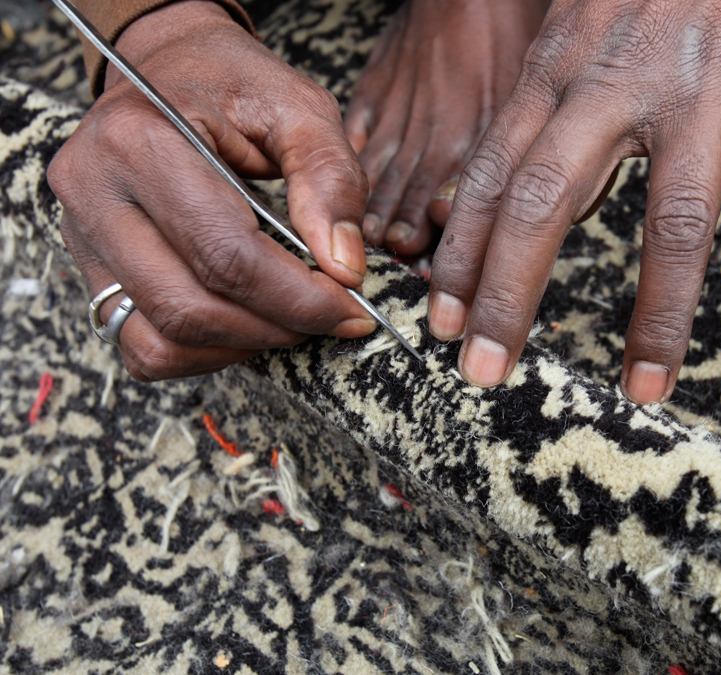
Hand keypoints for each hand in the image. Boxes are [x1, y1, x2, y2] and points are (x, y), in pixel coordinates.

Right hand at [48, 0, 373, 380]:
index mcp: (141, 141)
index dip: (299, 299)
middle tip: (329, 317)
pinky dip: (202, 351)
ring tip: (289, 319)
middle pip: (189, 306)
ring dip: (238, 346)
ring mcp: (82, 235)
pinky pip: (142, 345)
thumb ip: (332, 181)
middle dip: (275, 328)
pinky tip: (246, 320)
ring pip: (158, 340)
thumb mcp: (299, 108)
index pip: (226, 255)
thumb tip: (345, 268)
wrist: (166, 66)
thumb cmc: (233, 83)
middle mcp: (93, 192)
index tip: (352, 308)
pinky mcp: (91, 266)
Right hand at [343, 0, 546, 255]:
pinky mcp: (376, 91)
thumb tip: (564, 209)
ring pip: (382, 173)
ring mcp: (401, 110)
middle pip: (415, 196)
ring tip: (365, 244)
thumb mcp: (541, 95)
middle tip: (402, 265)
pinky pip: (357, 138)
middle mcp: (438, 127)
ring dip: (375, 213)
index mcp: (481, 132)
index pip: (463, 201)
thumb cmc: (509, 31)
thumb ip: (539, 153)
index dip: (455, 240)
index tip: (448, 271)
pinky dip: (351, 171)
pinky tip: (342, 197)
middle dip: (408, 238)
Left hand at [428, 0, 720, 402]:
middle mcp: (622, 77)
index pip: (496, 177)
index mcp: (562, 67)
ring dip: (660, 312)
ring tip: (645, 385)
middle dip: (511, 294)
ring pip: (678, 212)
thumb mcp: (579, 29)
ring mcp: (707, 77)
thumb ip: (548, 110)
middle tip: (486, 370)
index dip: (464, 256)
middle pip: (551, 199)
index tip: (442, 325)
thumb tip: (533, 209)